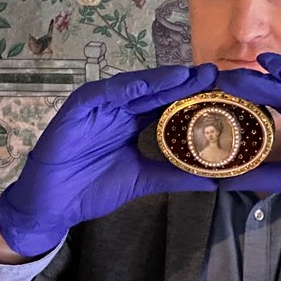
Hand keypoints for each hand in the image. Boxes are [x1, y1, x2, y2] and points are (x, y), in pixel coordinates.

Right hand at [0, 64, 218, 255]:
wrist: (52, 205)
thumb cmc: (91, 188)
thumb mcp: (144, 180)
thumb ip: (177, 176)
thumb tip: (216, 181)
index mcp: (135, 120)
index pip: (171, 103)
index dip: (197, 96)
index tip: (228, 92)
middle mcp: (121, 107)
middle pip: (158, 90)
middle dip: (187, 81)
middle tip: (217, 74)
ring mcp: (101, 104)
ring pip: (136, 86)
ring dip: (162, 80)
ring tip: (190, 76)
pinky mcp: (80, 106)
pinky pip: (105, 93)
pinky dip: (127, 88)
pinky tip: (149, 86)